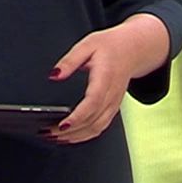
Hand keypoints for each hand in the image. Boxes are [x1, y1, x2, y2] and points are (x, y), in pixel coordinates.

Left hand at [42, 16, 166, 143]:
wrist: (133, 49)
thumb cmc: (111, 46)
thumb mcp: (87, 44)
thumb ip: (69, 60)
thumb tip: (54, 75)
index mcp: (105, 78)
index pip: (92, 103)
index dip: (77, 117)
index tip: (62, 125)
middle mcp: (111, 95)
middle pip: (93, 121)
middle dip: (70, 131)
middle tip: (48, 133)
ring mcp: (114, 104)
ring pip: (97, 128)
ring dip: (76, 136)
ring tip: (55, 137)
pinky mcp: (113, 108)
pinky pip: (100, 127)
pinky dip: (85, 135)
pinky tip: (71, 136)